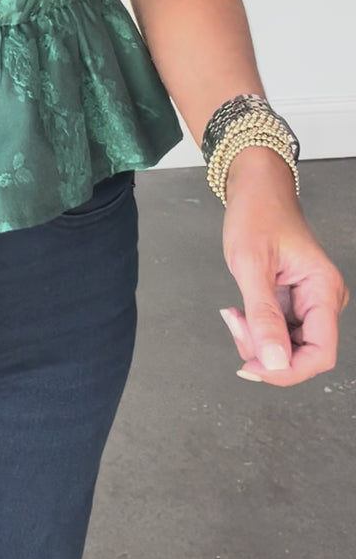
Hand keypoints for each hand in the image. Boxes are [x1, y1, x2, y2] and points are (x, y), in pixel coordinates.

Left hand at [219, 149, 348, 386]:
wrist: (255, 188)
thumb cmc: (257, 213)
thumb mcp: (251, 265)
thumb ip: (263, 316)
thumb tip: (274, 362)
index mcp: (323, 289)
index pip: (320, 353)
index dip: (288, 370)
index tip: (254, 366)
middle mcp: (323, 299)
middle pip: (302, 355)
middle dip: (265, 351)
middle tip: (235, 324)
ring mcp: (309, 302)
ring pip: (287, 347)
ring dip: (256, 341)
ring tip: (235, 314)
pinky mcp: (294, 302)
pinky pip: (278, 332)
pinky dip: (256, 330)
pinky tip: (240, 313)